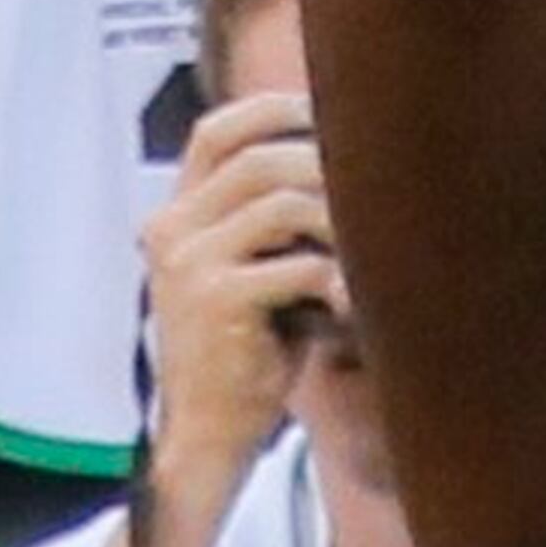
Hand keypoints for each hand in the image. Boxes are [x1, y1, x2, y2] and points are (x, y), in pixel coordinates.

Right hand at [140, 76, 341, 526]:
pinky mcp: (217, 299)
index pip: (216, 132)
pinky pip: (298, 265)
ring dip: (339, 221)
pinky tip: (354, 304)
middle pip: (260, 160)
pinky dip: (338, 279)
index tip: (327, 110)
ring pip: (284, 203)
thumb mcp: (250, 271)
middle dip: (324, 167)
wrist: (207, 436)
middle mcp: (172, 230)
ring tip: (367, 250)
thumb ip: (272, 218)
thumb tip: (348, 156)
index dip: (272, 110)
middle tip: (373, 191)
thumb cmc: (247, 352)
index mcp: (174, 216)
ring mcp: (189, 263)